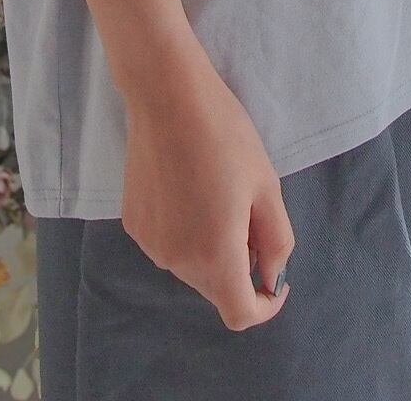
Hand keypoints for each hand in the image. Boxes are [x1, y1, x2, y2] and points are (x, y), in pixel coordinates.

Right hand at [121, 44, 293, 331]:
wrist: (167, 98)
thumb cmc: (226, 137)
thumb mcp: (267, 187)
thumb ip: (276, 241)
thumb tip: (271, 276)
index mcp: (216, 255)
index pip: (240, 313)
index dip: (265, 305)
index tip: (276, 279)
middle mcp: (177, 261)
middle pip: (216, 290)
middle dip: (241, 269)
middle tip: (252, 218)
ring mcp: (150, 244)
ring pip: (192, 269)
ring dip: (213, 251)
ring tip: (220, 198)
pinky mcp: (134, 224)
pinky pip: (170, 246)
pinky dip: (188, 235)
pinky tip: (191, 191)